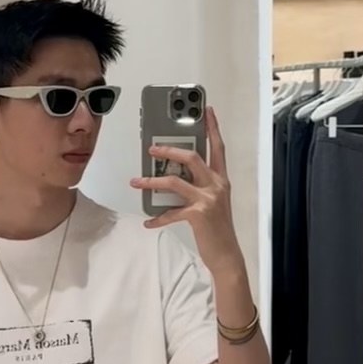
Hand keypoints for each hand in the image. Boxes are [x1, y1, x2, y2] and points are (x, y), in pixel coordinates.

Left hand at [131, 106, 242, 276]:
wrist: (227, 253)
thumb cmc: (216, 227)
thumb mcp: (213, 201)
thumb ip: (199, 186)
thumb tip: (173, 175)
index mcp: (220, 179)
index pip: (217, 147)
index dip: (212, 127)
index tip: (206, 110)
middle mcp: (216, 184)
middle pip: (191, 156)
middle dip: (169, 149)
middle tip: (152, 147)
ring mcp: (208, 199)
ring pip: (175, 181)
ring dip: (152, 180)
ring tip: (136, 181)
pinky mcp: (198, 214)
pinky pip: (171, 213)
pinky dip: (157, 218)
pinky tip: (147, 223)